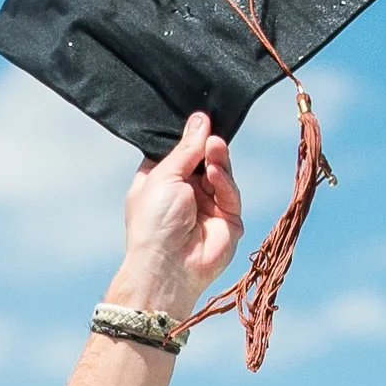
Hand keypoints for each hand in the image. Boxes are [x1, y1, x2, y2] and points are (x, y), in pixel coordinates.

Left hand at [106, 110, 242, 325]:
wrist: (167, 266)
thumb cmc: (153, 224)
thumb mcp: (163, 175)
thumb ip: (185, 148)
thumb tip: (200, 119)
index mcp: (162, 182)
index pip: (180, 152)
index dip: (189, 137)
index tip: (198, 119)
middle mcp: (185, 193)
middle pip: (204, 160)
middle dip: (207, 145)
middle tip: (209, 133)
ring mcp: (208, 207)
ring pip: (220, 173)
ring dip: (217, 159)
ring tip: (213, 147)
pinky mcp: (228, 220)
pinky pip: (231, 193)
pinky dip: (224, 180)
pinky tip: (215, 171)